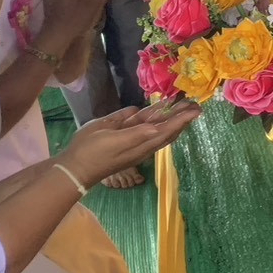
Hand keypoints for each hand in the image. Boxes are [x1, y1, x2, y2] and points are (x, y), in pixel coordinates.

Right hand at [58, 102, 201, 185]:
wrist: (76, 167)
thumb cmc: (92, 152)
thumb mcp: (112, 140)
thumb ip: (135, 134)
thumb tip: (155, 128)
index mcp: (141, 143)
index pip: (167, 130)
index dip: (182, 120)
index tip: (196, 111)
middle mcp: (141, 142)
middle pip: (167, 128)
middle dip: (181, 116)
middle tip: (196, 105)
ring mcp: (134, 140)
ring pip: (158, 126)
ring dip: (171, 116)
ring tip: (184, 105)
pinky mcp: (125, 138)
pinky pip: (145, 126)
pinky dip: (155, 117)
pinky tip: (159, 109)